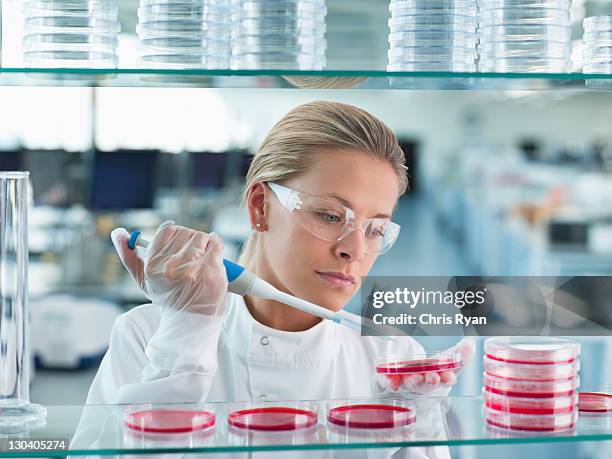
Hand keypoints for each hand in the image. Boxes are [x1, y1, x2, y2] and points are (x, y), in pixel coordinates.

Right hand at [111, 220, 227, 314]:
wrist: (191, 322)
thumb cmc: (168, 298)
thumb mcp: (144, 280)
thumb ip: (128, 256)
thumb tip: (118, 232)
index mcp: (154, 267)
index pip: (167, 230)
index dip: (175, 235)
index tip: (179, 245)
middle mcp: (172, 268)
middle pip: (186, 232)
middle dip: (190, 240)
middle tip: (191, 255)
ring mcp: (194, 270)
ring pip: (201, 236)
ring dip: (204, 244)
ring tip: (201, 260)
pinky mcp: (213, 272)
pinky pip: (216, 244)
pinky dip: (215, 247)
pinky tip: (212, 258)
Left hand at [377, 338, 474, 394]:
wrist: (404, 394)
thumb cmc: (428, 376)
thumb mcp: (444, 365)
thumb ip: (458, 356)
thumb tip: (470, 343)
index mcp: (436, 380)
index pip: (444, 380)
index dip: (446, 379)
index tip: (449, 377)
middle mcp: (420, 384)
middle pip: (425, 384)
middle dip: (429, 382)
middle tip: (433, 378)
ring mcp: (403, 385)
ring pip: (407, 384)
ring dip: (411, 382)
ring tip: (413, 378)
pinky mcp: (386, 382)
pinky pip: (385, 382)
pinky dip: (387, 381)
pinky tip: (388, 378)